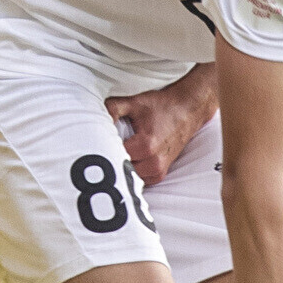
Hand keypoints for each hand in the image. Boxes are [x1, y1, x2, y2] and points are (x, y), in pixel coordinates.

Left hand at [105, 62, 219, 185]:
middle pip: (120, 170)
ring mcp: (158, 169)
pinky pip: (140, 180)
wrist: (188, 109)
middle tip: (103, 150)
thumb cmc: (162, 106)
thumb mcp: (134, 102)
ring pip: (129, 178)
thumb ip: (112, 109)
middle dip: (110, 161)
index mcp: (146, 144)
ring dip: (121, 169)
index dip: (103, 150)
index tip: (97, 144)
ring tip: (116, 155)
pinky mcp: (161, 173)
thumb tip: (94, 118)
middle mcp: (153, 161)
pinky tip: (128, 161)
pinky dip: (132, 173)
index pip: (114, 156)